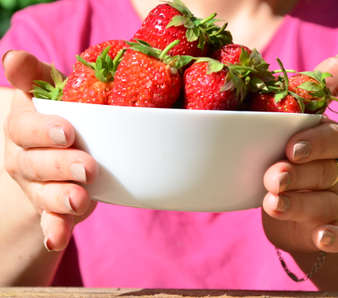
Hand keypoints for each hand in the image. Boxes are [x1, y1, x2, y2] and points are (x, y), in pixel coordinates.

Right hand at [2, 50, 97, 250]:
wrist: (56, 152)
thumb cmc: (59, 114)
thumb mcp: (48, 91)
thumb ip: (32, 76)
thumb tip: (12, 58)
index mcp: (22, 127)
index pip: (23, 128)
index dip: (43, 130)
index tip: (68, 131)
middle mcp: (21, 158)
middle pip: (33, 164)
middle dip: (59, 166)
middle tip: (87, 167)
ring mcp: (34, 186)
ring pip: (41, 194)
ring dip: (59, 198)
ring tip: (80, 199)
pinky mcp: (50, 208)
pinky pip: (49, 221)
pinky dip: (53, 231)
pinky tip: (55, 239)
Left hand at [262, 56, 337, 252]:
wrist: (291, 215)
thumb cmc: (290, 166)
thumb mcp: (293, 134)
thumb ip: (307, 101)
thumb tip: (336, 64)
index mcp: (330, 144)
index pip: (333, 138)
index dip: (316, 142)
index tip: (291, 148)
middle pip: (329, 168)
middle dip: (302, 172)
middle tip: (275, 176)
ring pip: (327, 201)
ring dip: (301, 203)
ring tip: (274, 203)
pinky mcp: (336, 231)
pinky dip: (333, 236)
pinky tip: (320, 236)